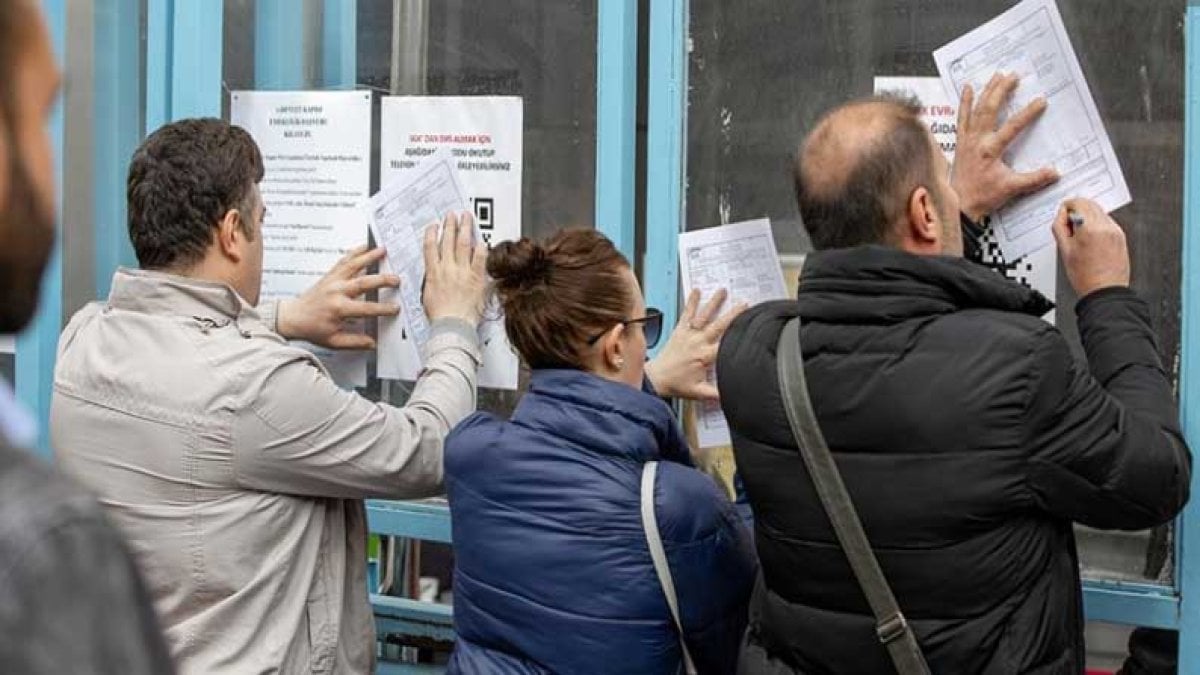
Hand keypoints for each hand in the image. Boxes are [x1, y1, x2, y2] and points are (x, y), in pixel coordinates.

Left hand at [277, 246, 399, 348]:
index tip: (395, 308)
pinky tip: (365, 246)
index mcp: (338, 309)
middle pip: (363, 282)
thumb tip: (372, 343)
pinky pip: (344, 261)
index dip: (383, 309)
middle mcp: (336, 291)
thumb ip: (354, 342)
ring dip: (369, 256)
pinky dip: (355, 252)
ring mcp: (333, 281)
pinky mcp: (330, 275)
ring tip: (383, 250)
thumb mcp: (333, 341)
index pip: (366, 309)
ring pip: (353, 265)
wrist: (293, 317)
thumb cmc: (311, 328)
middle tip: (396, 279)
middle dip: (382, 280)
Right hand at [422, 211, 486, 325]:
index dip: (432, 233)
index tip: (434, 226)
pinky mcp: (476, 278)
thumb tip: (435, 276)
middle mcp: (447, 269)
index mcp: (433, 273)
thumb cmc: (441, 316)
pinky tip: (482, 240)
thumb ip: (432, 281)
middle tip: (452, 215)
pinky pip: (480, 258)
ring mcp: (462, 272)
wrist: (452, 326)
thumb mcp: (428, 296)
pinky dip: (481, 247)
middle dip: (450, 225)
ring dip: (465, 228)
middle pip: (448, 240)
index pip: (430, 247)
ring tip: (467, 218)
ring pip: (463, 244)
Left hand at [645, 289, 746, 400]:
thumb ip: (718, 394)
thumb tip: (732, 396)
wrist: (656, 378)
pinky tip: (696, 291)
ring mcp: (688, 335)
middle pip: (719, 326)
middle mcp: (698, 342)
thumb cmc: (676, 384)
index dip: (740, 337)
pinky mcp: (680, 331)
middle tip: (744, 304)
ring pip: (704, 316)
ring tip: (722, 291)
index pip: (726, 344)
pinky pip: (686, 314)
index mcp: (705, 356)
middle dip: (733, 314)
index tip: (751, 329)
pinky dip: (691, 302)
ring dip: (714, 303)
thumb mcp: (700, 393)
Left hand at [952, 73, 1059, 220]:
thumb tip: (1055, 172)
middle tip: (1014, 76)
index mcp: (991, 150)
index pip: (1013, 126)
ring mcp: (967, 140)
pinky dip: (964, 103)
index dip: (1028, 113)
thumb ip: (1034, 179)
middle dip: (1002, 91)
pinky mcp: (961, 142)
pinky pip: (961, 118)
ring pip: (976, 109)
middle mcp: (977, 141)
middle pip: (990, 109)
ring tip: (996, 75)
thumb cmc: (982, 197)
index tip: (1041, 101)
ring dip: (987, 91)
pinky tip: (968, 88)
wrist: (958, 205)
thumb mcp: (1012, 188)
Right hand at [1052, 198, 1129, 296]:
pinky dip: (1098, 225)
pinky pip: (1107, 223)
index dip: (1067, 207)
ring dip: (1088, 217)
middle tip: (1070, 225)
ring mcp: (1115, 231)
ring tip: (1081, 236)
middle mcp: (1105, 227)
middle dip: (1078, 210)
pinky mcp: (1121, 237)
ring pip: (1099, 212)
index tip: (1064, 214)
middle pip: (1090, 204)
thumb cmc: (1086, 277)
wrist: (1105, 290)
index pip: (1078, 203)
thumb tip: (1061, 215)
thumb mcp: (1064, 251)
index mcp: (1090, 229)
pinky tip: (1091, 241)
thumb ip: (1060, 228)